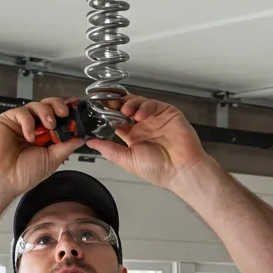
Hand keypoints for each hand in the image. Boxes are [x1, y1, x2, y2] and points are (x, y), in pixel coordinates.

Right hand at [0, 97, 82, 195]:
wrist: (4, 179)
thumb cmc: (24, 173)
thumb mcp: (53, 159)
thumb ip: (67, 146)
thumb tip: (82, 137)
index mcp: (46, 135)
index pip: (58, 116)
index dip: (67, 109)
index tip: (76, 107)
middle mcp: (34, 127)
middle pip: (48, 105)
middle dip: (58, 106)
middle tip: (64, 113)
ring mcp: (21, 123)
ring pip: (36, 105)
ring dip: (46, 112)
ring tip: (50, 125)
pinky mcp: (7, 120)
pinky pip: (21, 113)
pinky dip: (28, 122)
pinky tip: (30, 136)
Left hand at [87, 96, 214, 191]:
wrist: (181, 170)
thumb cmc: (158, 169)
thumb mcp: (127, 160)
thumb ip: (109, 149)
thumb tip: (91, 143)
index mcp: (133, 137)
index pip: (117, 119)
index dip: (107, 113)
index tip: (97, 108)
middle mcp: (144, 126)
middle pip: (127, 107)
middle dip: (116, 103)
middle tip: (108, 102)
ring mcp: (156, 118)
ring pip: (139, 103)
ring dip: (129, 104)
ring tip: (125, 111)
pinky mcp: (168, 113)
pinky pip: (154, 104)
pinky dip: (145, 106)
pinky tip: (140, 115)